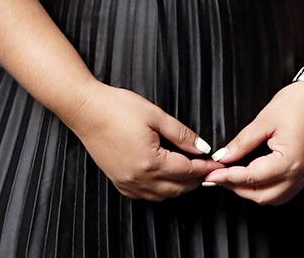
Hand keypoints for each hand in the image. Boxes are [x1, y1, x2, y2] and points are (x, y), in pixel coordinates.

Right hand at [67, 83, 219, 200]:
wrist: (85, 109)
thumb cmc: (116, 107)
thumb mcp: (155, 115)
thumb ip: (181, 134)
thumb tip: (202, 147)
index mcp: (151, 162)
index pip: (188, 171)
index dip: (205, 168)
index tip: (217, 164)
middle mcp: (139, 178)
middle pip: (178, 188)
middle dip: (196, 179)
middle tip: (208, 168)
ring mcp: (127, 183)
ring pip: (163, 195)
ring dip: (179, 186)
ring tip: (190, 172)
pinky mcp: (118, 182)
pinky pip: (145, 194)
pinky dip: (160, 190)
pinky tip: (165, 177)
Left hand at [203, 82, 303, 204]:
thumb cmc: (297, 103)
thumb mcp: (264, 120)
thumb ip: (242, 142)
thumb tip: (223, 156)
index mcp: (289, 161)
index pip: (252, 178)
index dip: (229, 177)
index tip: (211, 174)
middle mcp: (299, 175)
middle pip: (262, 196)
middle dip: (237, 188)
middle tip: (218, 176)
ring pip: (273, 198)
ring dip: (251, 192)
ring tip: (233, 178)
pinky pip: (284, 192)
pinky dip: (266, 189)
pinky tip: (253, 179)